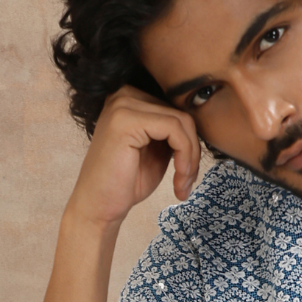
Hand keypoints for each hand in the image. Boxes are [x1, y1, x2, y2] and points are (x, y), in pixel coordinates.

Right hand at [65, 86, 202, 230]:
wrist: (99, 207)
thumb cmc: (126, 183)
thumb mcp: (157, 150)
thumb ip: (173, 133)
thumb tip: (202, 123)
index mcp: (131, 99)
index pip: (176, 112)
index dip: (190, 144)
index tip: (188, 175)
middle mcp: (124, 95)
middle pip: (182, 115)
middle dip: (193, 152)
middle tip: (187, 183)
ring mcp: (123, 104)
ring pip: (182, 122)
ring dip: (191, 158)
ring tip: (183, 184)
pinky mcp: (126, 120)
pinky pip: (175, 129)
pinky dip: (185, 157)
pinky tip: (178, 180)